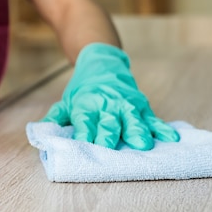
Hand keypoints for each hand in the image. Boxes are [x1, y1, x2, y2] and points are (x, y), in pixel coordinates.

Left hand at [43, 43, 178, 149]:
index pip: (84, 121)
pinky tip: (171, 138)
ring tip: (143, 144)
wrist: (102, 63)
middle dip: (109, 134)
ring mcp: (126, 105)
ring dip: (137, 131)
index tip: (84, 144)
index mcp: (86, 106)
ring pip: (132, 119)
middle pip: (108, 122)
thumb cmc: (83, 90)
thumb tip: (40, 131)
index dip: (84, 132)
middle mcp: (107, 105)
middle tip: (111, 147)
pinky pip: (152, 118)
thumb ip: (55, 117)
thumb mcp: (66, 101)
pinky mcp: (141, 105)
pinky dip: (162, 128)